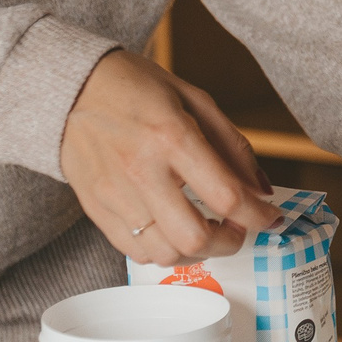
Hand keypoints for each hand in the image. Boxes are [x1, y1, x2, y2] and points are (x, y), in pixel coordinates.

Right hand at [59, 50, 283, 266]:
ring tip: (207, 229)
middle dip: (230, 242)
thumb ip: (233, 146)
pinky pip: (135, 252)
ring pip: (165, 253)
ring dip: (197, 251)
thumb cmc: (136, 88)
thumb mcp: (195, 99)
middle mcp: (141, 171)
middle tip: (238, 228)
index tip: (270, 217)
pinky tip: (174, 230)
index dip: (258, 216)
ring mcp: (115, 195)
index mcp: (171, 136)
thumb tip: (262, 188)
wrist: (72, 87)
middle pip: (195, 237)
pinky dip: (164, 250)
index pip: (226, 195)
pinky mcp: (96, 210)